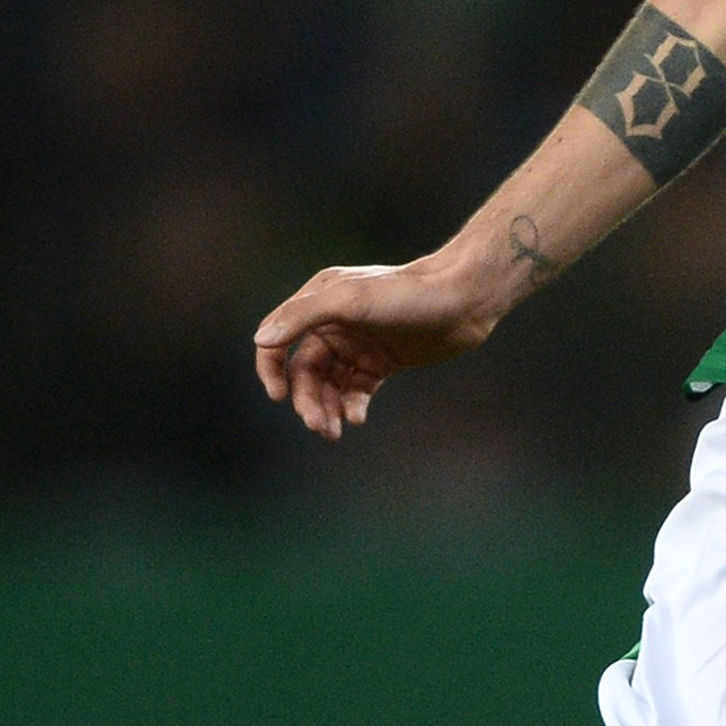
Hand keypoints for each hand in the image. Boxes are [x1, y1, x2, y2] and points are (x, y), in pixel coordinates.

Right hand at [251, 245, 518, 438]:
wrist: (464, 299)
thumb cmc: (407, 294)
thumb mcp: (351, 299)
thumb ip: (303, 316)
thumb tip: (262, 340)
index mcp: (319, 300)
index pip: (279, 338)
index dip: (271, 368)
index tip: (279, 396)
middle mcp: (334, 322)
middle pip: (305, 370)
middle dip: (307, 400)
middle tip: (320, 427)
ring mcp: (358, 343)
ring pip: (329, 384)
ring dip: (327, 408)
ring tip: (335, 431)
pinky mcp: (381, 361)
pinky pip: (356, 390)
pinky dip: (352, 406)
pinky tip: (357, 418)